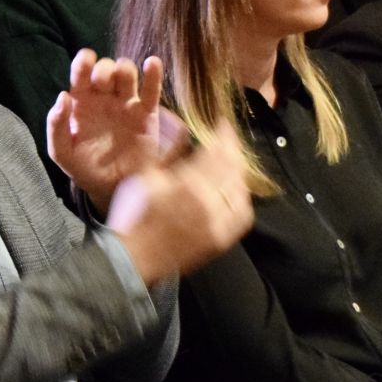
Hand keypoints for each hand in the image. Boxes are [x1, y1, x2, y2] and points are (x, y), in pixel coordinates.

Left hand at [46, 50, 173, 211]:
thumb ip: (56, 126)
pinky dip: (154, 75)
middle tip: (101, 84)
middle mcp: (104, 98)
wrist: (112, 188)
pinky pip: (152, 91)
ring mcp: (127, 104)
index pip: (82, 73)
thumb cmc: (84, 168)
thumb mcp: (62, 152)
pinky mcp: (147, 115)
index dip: (84, 62)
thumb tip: (63, 96)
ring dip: (125, 69)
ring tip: (122, 79)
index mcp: (82, 102)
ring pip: (128, 73)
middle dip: (104, 69)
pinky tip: (152, 63)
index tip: (87, 60)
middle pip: (106, 68)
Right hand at [107, 121, 255, 284]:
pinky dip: (243, 198)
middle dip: (233, 149)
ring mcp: (218, 222)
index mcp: (188, 184)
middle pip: (232, 167)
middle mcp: (209, 202)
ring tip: (233, 162)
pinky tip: (237, 190)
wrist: (138, 257)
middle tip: (230, 138)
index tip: (224, 124)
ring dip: (239, 172)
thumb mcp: (145, 177)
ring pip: (240, 189)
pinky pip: (243, 214)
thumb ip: (163, 150)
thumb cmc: (138, 215)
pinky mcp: (222, 238)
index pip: (217, 151)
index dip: (224, 135)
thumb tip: (176, 125)